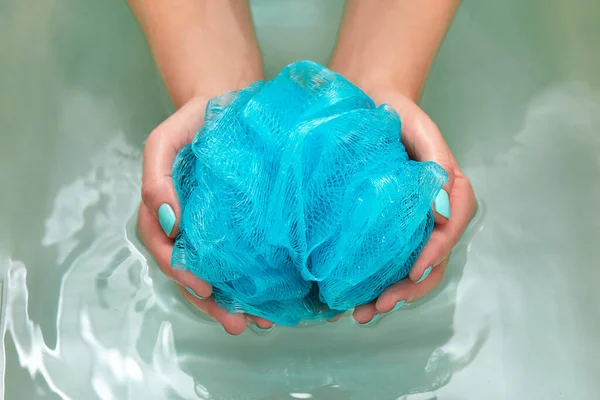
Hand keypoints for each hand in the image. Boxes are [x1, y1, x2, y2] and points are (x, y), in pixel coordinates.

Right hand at [137, 97, 273, 334]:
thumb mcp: (167, 138)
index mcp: (164, 208)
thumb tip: (168, 220)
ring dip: (231, 302)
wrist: (231, 105)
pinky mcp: (236, 226)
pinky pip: (237, 259)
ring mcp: (210, 227)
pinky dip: (249, 283)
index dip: (180, 272)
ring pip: (214, 273)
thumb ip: (156, 174)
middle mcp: (185, 224)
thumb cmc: (196, 119)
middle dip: (210, 302)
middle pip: (190, 272)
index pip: (164, 249)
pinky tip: (268, 301)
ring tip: (256, 323)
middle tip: (236, 323)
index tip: (204, 288)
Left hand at [352, 90, 475, 323]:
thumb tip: (444, 212)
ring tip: (362, 313)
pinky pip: (387, 259)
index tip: (412, 272)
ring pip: (410, 269)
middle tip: (380, 305)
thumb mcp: (420, 131)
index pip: (450, 232)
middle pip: (431, 261)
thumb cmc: (397, 114)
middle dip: (409, 289)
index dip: (434, 255)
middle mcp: (434, 214)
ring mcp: (411, 224)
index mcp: (450, 193)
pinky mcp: (387, 227)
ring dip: (391, 294)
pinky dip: (374, 281)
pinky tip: (354, 296)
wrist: (368, 104)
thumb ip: (438, 164)